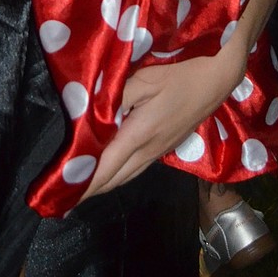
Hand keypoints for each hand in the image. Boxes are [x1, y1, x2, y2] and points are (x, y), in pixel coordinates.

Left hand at [79, 41, 245, 199]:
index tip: (63, 195)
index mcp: (139, 133)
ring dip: (101, 187)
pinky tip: (107, 177)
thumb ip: (117, 95)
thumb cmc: (179, 77)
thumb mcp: (145, 79)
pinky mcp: (163, 149)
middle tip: (61, 199)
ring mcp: (157, 152)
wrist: (216, 84)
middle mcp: (147, 149)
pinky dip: (116, 178)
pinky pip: (134, 170)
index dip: (84, 183)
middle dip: (87, 191)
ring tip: (78, 193)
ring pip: (124, 177)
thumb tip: (92, 113)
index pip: (105, 166)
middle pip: (113, 178)